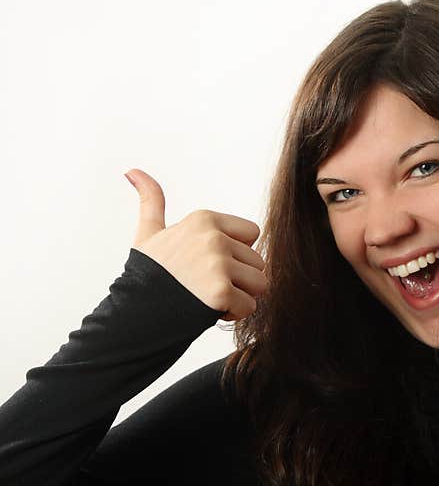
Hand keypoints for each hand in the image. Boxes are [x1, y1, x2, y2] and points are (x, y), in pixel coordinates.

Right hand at [124, 168, 267, 321]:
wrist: (133, 313)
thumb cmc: (147, 275)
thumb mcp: (149, 234)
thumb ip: (151, 201)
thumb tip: (132, 171)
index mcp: (204, 219)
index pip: (252, 234)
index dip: (236, 254)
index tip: (208, 263)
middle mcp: (213, 237)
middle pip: (258, 261)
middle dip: (239, 279)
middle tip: (206, 285)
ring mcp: (217, 264)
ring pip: (259, 284)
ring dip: (239, 296)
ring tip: (209, 296)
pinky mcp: (220, 292)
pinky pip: (250, 306)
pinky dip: (234, 314)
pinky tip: (208, 310)